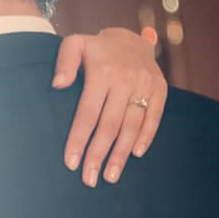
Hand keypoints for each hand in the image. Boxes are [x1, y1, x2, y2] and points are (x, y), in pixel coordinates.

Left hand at [53, 28, 167, 187]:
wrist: (130, 38)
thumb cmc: (95, 48)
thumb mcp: (74, 44)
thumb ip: (64, 62)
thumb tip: (58, 85)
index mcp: (103, 72)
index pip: (88, 113)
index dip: (79, 139)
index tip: (70, 163)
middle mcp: (126, 80)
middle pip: (110, 125)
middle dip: (98, 154)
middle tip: (89, 179)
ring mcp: (145, 85)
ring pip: (132, 126)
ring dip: (121, 154)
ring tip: (110, 176)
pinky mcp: (160, 90)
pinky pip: (154, 118)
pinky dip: (146, 137)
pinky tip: (135, 155)